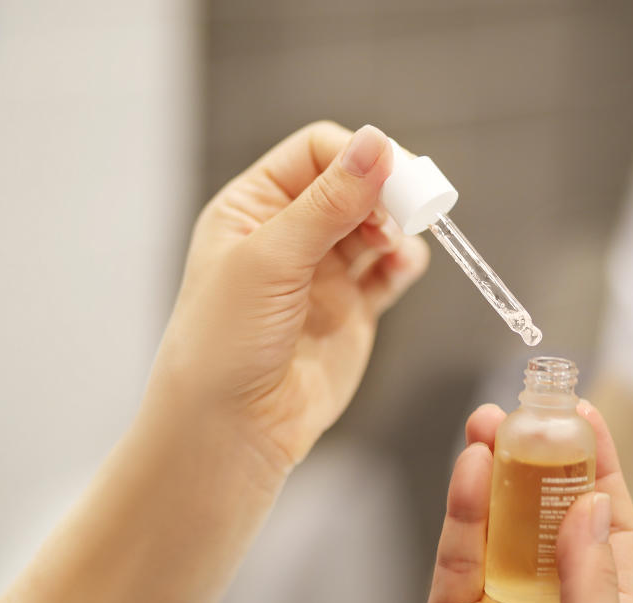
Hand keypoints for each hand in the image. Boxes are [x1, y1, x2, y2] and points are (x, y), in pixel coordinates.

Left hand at [147, 122, 428, 468]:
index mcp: (253, 207)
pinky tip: (403, 266)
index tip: (392, 179)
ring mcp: (323, 272)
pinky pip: (389, 271)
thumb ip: (328, 203)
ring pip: (378, 225)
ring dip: (397, 227)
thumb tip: (376, 143)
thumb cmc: (227, 343)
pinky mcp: (352, 308)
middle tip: (406, 213)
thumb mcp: (271, 260)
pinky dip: (405, 262)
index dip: (358, 158)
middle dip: (385, 192)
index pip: (317, 153)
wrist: (234, 429)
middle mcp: (290, 233)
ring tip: (394, 247)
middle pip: (355, 184)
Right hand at [419, 402, 632, 602]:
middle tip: (526, 413)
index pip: (606, 523)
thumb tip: (591, 508)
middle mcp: (548, 602)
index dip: (596, 467)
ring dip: (490, 470)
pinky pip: (455, 556)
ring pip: (493, 526)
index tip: (584, 416)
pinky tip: (470, 468)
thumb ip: (593, 582)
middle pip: (544, 514)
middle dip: (534, 457)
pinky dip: (460, 510)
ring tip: (488, 425)